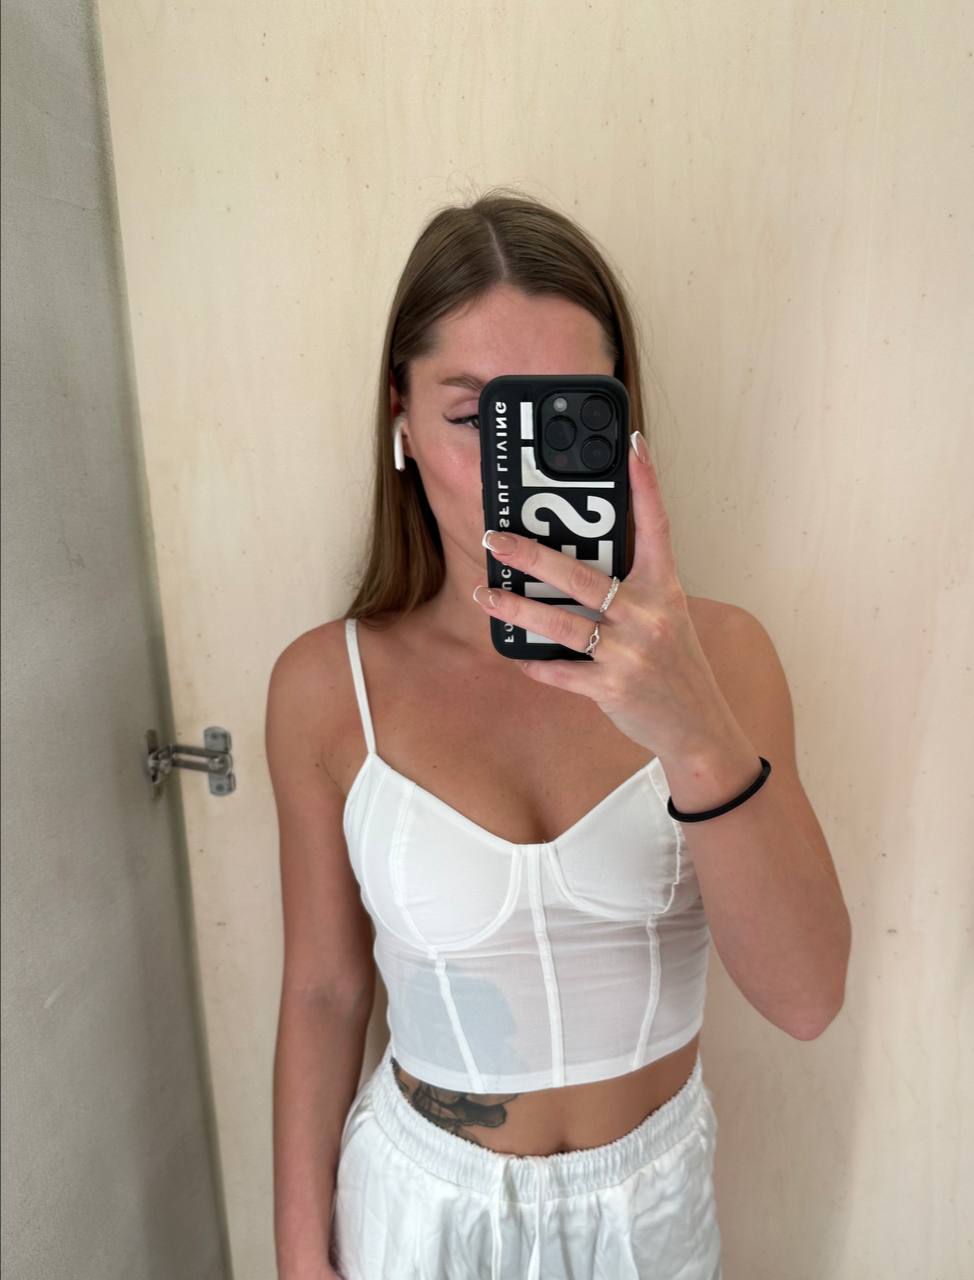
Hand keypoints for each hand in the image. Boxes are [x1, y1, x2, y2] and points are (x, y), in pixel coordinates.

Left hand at [472, 432, 737, 761]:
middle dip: (532, 554)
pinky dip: (534, 662)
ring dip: (516, 608)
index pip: (657, 526)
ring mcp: (630, 653)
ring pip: (560, 624)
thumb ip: (632, 590)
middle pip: (581, 576)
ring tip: (486, 594)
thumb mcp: (667, 617)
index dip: (646, 483)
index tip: (632, 444)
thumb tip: (574, 567)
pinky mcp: (612, 687)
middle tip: (495, 538)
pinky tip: (514, 653)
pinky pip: (560, 670)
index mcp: (666, 589)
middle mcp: (649, 615)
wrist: (698, 727)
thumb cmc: (674, 665)